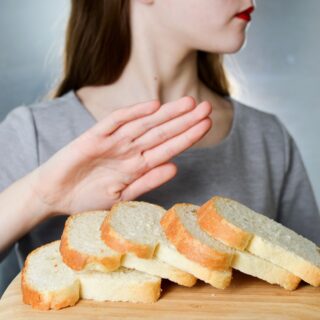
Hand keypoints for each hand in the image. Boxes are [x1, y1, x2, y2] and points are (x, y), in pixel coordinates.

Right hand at [30, 96, 211, 214]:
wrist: (55, 195)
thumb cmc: (88, 198)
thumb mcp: (122, 196)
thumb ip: (148, 181)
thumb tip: (176, 168)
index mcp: (138, 165)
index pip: (169, 148)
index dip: (188, 137)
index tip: (207, 125)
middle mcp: (129, 150)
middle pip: (162, 132)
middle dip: (185, 120)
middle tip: (207, 107)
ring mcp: (113, 141)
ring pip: (144, 124)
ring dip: (166, 114)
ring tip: (189, 103)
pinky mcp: (94, 136)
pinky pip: (115, 121)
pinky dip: (132, 113)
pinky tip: (152, 106)